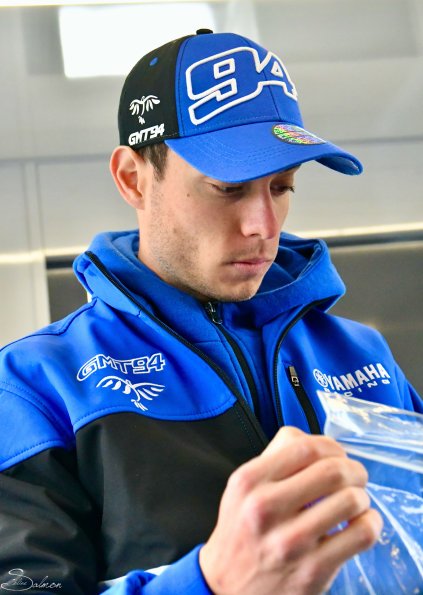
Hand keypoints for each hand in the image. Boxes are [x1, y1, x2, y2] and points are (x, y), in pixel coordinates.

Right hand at [199, 426, 381, 594]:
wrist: (226, 586)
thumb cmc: (242, 529)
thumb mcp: (244, 486)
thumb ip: (276, 456)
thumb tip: (321, 443)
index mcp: (249, 481)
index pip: (305, 447)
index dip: (332, 447)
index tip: (338, 455)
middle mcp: (266, 508)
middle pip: (333, 470)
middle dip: (355, 470)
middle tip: (356, 477)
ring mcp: (290, 542)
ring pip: (351, 500)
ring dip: (362, 497)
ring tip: (355, 502)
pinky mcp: (312, 571)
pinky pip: (360, 535)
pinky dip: (371, 523)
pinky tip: (362, 523)